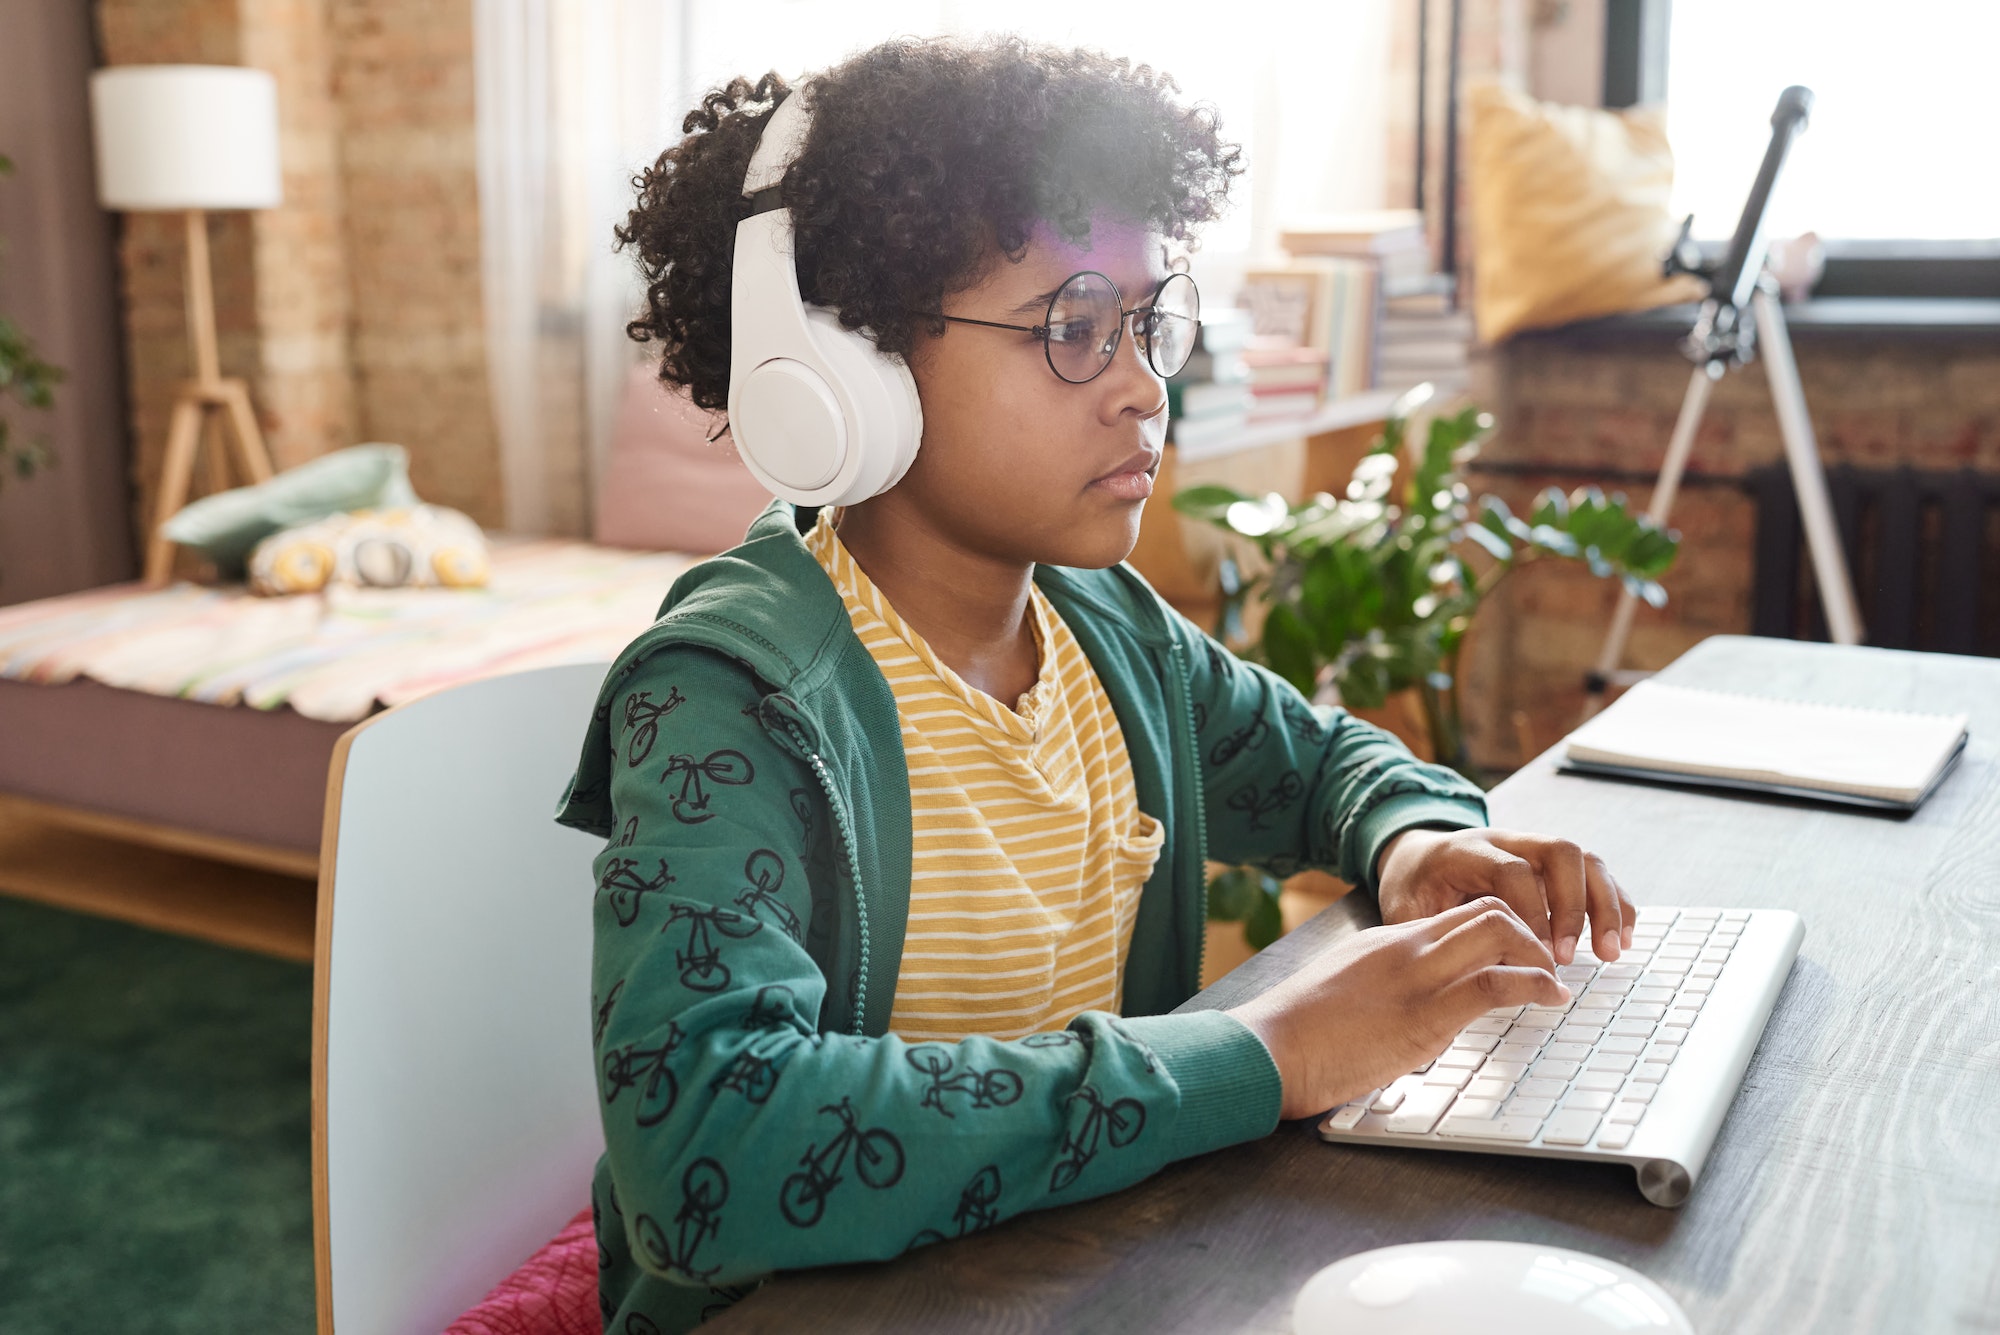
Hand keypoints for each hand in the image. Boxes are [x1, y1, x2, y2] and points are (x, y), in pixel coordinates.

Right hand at [1228, 898, 1568, 1119]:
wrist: (1266, 1050)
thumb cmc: (1290, 1038)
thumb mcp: (1339, 999)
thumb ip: (1375, 997)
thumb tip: (1401, 1024)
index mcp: (1383, 943)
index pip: (1455, 917)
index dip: (1500, 930)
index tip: (1518, 958)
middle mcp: (1404, 948)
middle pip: (1487, 910)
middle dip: (1530, 933)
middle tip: (1546, 966)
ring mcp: (1416, 977)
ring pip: (1499, 932)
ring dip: (1540, 954)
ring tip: (1555, 982)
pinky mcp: (1425, 1015)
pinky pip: (1495, 985)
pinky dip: (1535, 986)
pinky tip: (1552, 998)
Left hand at [1375, 827, 1635, 966]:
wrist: (1417, 857)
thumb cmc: (1412, 887)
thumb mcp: (1403, 907)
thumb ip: (1428, 931)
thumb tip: (1457, 969)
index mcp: (1467, 850)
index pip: (1514, 870)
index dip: (1531, 912)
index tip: (1536, 955)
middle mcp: (1508, 841)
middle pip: (1561, 852)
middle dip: (1574, 906)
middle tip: (1570, 957)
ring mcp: (1535, 849)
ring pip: (1586, 860)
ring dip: (1605, 906)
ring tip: (1610, 953)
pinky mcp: (1554, 867)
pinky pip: (1595, 876)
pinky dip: (1615, 904)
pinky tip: (1622, 939)